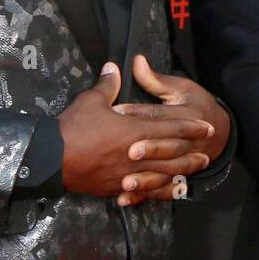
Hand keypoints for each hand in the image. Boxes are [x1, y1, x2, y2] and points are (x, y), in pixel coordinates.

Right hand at [59, 61, 216, 199]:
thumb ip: (108, 85)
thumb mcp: (91, 101)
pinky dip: (158, 192)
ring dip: (180, 173)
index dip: (191, 127)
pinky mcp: (116, 188)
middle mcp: (137, 155)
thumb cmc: (73, 129)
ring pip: (162, 175)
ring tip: (193, 172)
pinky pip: (144, 192)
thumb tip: (114, 67)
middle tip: (208, 153)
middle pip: (173, 155)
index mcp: (135, 131)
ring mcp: (128, 174)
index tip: (208, 127)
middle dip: (191, 153)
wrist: (50, 160)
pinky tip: (166, 192)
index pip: (171, 128)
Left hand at [111, 54, 231, 205]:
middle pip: (166, 146)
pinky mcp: (174, 177)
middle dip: (149, 149)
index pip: (159, 114)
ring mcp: (182, 162)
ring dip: (145, 179)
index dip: (137, 113)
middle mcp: (185, 142)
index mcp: (186, 115)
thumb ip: (156, 79)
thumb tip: (136, 61)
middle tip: (129, 151)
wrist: (222, 132)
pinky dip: (142, 195)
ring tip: (126, 182)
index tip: (115, 111)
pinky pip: (160, 190)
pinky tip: (124, 198)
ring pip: (163, 172)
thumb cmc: (198, 106)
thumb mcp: (182, 89)